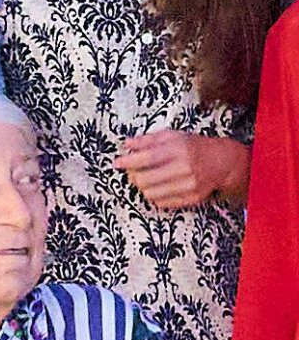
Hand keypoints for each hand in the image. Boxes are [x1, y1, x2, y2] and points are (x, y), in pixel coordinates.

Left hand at [114, 132, 245, 209]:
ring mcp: (189, 185)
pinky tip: (158, 187)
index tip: (118, 163)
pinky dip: (155, 196)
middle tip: (132, 172)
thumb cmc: (193, 147)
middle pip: (146, 179)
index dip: (129, 161)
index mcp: (178, 149)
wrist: (221, 162)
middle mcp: (184, 168)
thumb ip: (147, 140)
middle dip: (133, 176)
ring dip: (142, 187)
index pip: (148, 158)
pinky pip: (162, 203)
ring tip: (145, 179)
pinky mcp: (192, 199)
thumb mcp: (171, 136)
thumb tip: (127, 144)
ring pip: (151, 193)